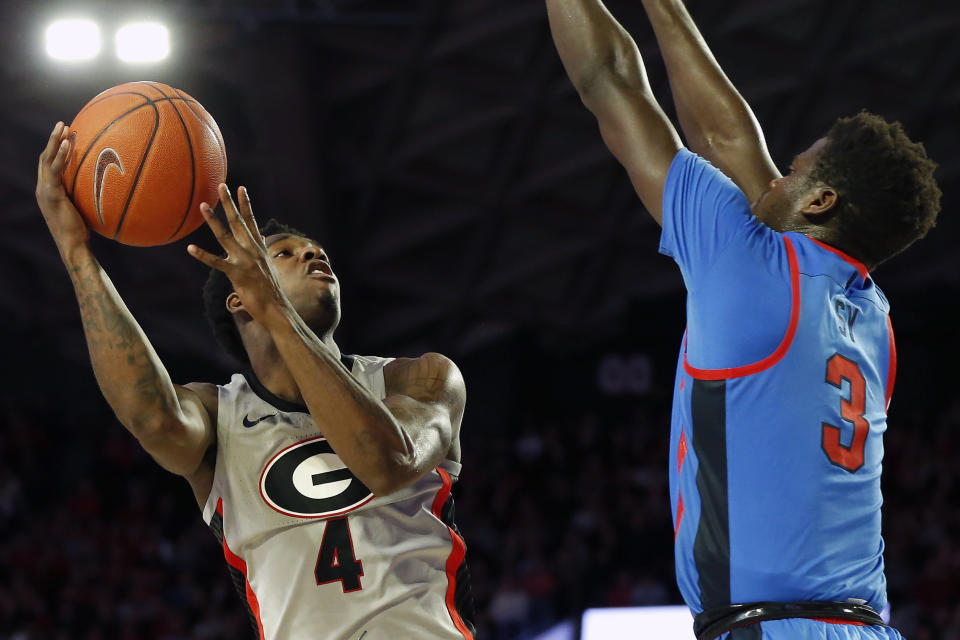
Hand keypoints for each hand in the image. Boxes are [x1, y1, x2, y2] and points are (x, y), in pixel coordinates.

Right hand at [36, 122, 89, 253]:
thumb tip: (104, 186)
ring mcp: (44, 190)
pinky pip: (55, 170)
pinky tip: (69, 143)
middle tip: (62, 124)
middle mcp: (43, 188)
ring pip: (46, 159)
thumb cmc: (82, 231)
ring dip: (55, 141)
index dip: (55, 149)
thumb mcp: (83, 208)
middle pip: (44, 157)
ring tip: (63, 126)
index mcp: (49, 190)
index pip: (48, 164)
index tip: (65, 135)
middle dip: (53, 139)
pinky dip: (61, 155)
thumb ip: (85, 195)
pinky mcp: (51, 194)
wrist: (73, 245)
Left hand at [187, 184, 289, 324]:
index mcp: (259, 248)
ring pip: (225, 236)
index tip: (240, 188)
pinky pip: (216, 262)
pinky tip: (190, 248)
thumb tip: (261, 239)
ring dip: (213, 220)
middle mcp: (253, 250)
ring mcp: (245, 261)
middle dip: (229, 203)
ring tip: (203, 205)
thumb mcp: (268, 266)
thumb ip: (261, 251)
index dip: (245, 204)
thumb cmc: (271, 290)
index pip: (251, 221)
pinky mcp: (237, 274)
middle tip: (221, 186)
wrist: (276, 308)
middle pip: (238, 222)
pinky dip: (203, 255)